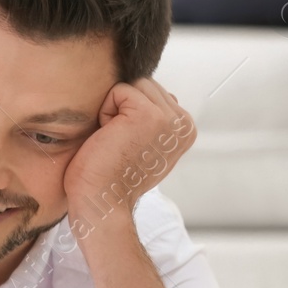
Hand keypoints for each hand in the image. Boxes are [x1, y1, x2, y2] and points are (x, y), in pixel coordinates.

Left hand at [63, 78, 194, 235]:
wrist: (102, 202)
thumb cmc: (112, 176)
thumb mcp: (144, 144)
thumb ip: (154, 118)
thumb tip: (146, 91)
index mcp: (185, 129)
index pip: (152, 93)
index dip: (130, 114)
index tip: (128, 145)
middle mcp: (183, 123)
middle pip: (143, 85)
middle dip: (123, 109)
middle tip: (118, 143)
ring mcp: (169, 118)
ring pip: (132, 85)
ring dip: (114, 110)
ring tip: (114, 140)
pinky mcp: (148, 115)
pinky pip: (118, 90)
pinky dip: (105, 112)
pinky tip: (108, 138)